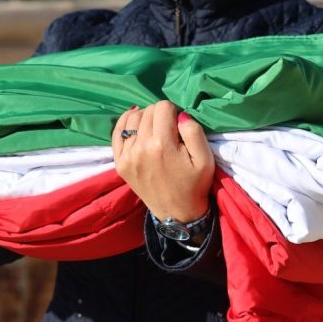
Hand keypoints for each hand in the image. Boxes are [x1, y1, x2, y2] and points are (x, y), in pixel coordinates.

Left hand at [112, 101, 214, 222]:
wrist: (177, 214)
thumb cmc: (194, 185)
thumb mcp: (205, 159)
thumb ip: (193, 131)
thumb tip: (179, 114)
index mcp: (162, 145)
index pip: (163, 107)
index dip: (174, 110)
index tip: (179, 123)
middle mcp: (140, 148)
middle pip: (147, 112)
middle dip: (160, 114)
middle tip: (169, 127)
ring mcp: (126, 156)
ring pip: (132, 119)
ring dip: (144, 117)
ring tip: (154, 127)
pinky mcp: (119, 163)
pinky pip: (116, 133)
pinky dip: (125, 123)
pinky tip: (134, 120)